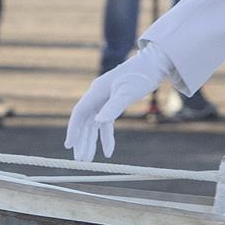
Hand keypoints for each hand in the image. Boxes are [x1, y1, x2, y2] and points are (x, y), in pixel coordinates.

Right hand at [65, 46, 171, 161]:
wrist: (155, 64)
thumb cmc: (141, 76)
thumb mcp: (128, 92)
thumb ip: (113, 107)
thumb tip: (98, 121)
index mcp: (96, 92)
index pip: (79, 113)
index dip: (73, 129)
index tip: (69, 145)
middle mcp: (97, 96)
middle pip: (85, 122)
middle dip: (82, 141)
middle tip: (80, 160)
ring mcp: (105, 99)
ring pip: (94, 124)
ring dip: (91, 141)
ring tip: (88, 159)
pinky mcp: (114, 102)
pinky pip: (106, 123)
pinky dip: (106, 137)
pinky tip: (108, 151)